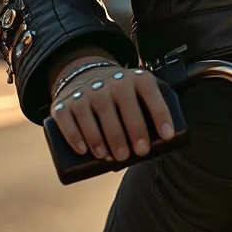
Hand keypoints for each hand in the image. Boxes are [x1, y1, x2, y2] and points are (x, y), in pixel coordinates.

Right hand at [49, 55, 174, 160]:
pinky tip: (84, 150)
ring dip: (102, 139)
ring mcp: (86, 92)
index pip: (150, 93)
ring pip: (94, 115)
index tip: (167, 136)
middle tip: (138, 153)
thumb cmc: (121, 95)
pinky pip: (68, 120)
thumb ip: (150, 110)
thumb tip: (163, 145)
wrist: (86, 74)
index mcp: (135, 79)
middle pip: (123, 108)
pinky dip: (75, 136)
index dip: (160, 114)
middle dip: (133, 132)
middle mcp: (111, 82)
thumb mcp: (138, 91)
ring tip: (110, 157)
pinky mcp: (64, 104)